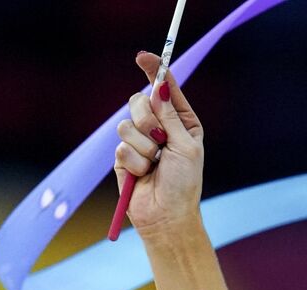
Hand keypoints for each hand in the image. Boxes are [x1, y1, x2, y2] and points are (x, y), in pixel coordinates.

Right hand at [113, 51, 204, 237]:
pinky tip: (142, 174)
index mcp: (182, 122)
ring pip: (127, 122)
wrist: (167, 216)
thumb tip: (158, 88)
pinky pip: (120, 145)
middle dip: (148, 120)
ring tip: (154, 164)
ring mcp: (140, 140)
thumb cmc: (184, 184)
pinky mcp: (123, 155)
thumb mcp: (185, 147)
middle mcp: (160, 128)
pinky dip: (134, 161)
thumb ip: (171, 117)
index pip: (165, 90)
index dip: (155, 71)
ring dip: (143, 146)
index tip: (144, 56)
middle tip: (159, 141)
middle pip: (139, 101)